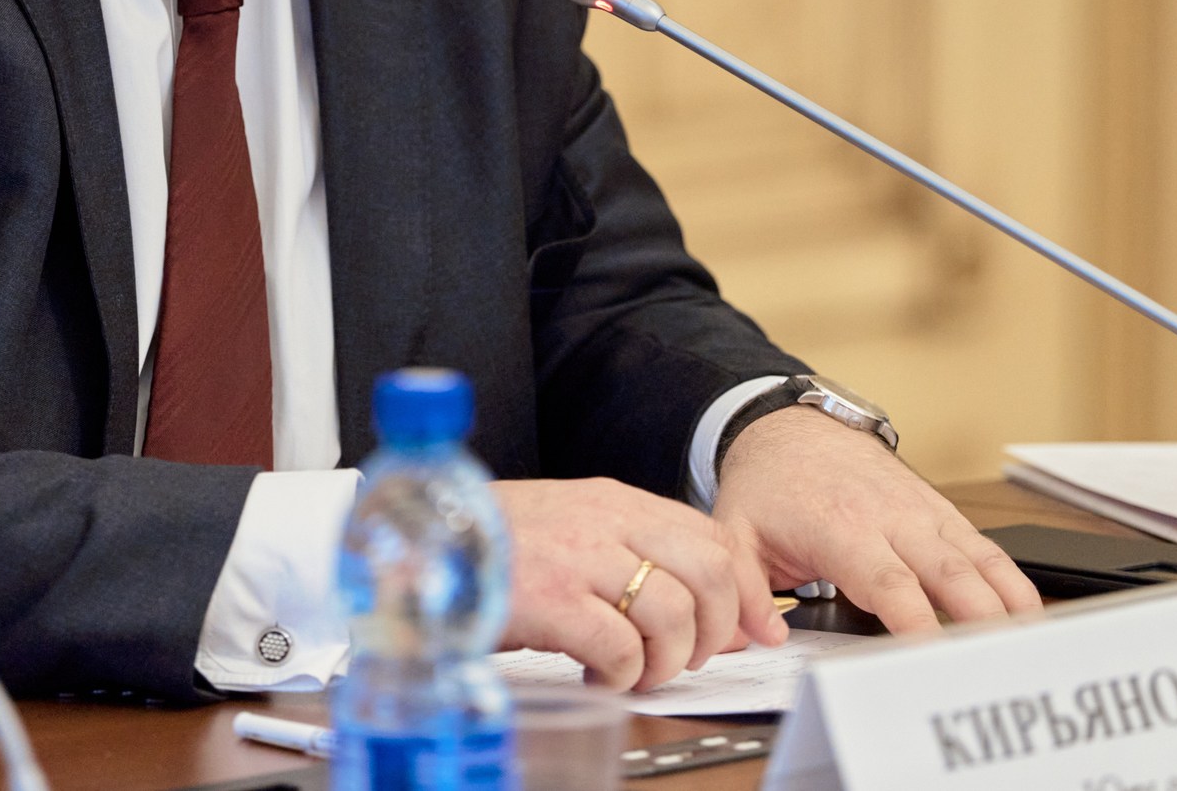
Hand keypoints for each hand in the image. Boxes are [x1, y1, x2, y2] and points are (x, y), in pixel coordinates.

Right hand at [492, 477, 787, 691]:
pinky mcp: (551, 600)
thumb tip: (708, 614)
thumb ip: (636, 558)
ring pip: (672, 612)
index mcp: (615, 501)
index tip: (757, 631)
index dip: (746, 592)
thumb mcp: (574, 532)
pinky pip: (619, 647)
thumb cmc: (492, 544)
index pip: (713, 537)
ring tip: (635, 671)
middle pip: (707, 572)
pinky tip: (597, 675)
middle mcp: (605, 521)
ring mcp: (579, 558)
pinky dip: (621, 675)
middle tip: (686, 659)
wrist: (418, 542)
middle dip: (714, 630)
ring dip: (666, 659)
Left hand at [713, 407, 1041, 631]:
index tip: (933, 662)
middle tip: (996, 669)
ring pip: (978, 559)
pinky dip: (1011, 580)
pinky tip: (1029, 615)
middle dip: (976, 623)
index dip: (916, 624)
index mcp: (841, 528)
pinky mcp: (940, 511)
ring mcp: (923, 512)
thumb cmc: (769, 484)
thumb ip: (743, 588)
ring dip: (1006, 604)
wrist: (791, 425)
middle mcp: (892, 518)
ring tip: (1030, 649)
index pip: (888, 583)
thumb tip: (765, 636)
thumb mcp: (734, 531)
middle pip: (948, 575)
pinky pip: (985, 547)